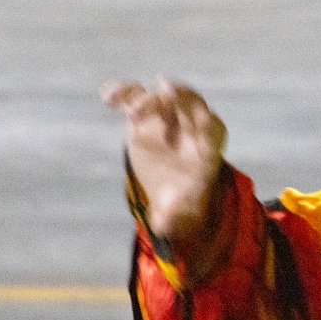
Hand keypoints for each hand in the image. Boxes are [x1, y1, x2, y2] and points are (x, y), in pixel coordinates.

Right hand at [104, 78, 226, 245]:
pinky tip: (108, 97)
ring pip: (160, 97)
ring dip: (149, 99)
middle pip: (190, 103)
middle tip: (166, 92)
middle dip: (180, 97)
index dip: (206, 123)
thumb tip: (162, 227)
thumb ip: (175, 216)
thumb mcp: (182, 211)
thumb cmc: (184, 199)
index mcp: (209, 145)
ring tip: (132, 113)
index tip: (201, 120)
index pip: (212, 128)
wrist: (170, 187)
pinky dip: (123, 93)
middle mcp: (191, 124)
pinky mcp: (144, 115)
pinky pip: (134, 97)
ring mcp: (166, 116)